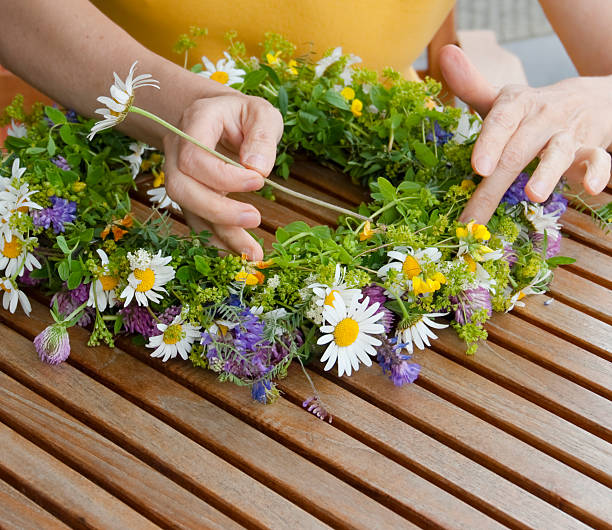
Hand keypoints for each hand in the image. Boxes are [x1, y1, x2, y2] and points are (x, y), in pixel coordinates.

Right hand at [163, 92, 282, 260]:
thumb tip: (258, 168)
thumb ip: (262, 135)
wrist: (218, 117)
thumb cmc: (242, 115)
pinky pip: (197, 222)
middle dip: (218, 210)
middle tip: (255, 218)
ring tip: (253, 254)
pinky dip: (217, 242)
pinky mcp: (191, 197)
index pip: (195, 157)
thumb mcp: (261, 112)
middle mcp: (178, 152)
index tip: (259, 180)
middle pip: (182, 189)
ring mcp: (180, 176)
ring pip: (189, 211)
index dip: (225, 175)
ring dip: (220, 235)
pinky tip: (239, 255)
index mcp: (195, 124)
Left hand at [439, 45, 611, 223]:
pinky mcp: (590, 148)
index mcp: (516, 105)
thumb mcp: (501, 99)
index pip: (501, 121)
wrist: (584, 99)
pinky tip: (592, 187)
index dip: (490, 143)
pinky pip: (598, 158)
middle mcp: (542, 117)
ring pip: (558, 152)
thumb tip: (446, 54)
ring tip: (535, 195)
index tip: (478, 167)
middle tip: (477, 214)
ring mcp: (567, 133)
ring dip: (547, 173)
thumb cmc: (528, 110)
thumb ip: (471, 86)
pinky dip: (597, 172)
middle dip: (496, 183)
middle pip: (518, 150)